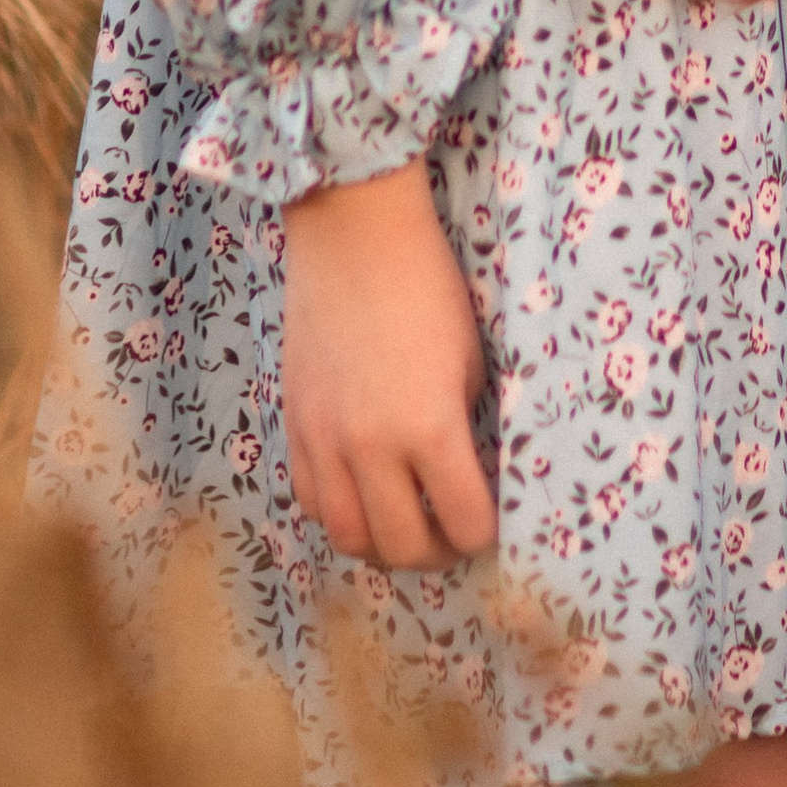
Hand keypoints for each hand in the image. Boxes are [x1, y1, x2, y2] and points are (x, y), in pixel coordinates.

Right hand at [279, 156, 497, 569]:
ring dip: (382, 544)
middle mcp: (371, 447)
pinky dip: (339, 512)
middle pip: (402, 547)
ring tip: (405, 525)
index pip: (464, 523)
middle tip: (451, 535)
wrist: (354, 234)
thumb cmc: (429, 287)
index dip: (485, 533)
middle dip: (436, 552)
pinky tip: (362, 494)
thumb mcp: (472, 361)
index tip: (492, 523)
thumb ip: (467, 428)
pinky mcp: (294, 423)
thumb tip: (472, 479)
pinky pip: (310, 498)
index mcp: (430, 428)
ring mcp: (324, 439)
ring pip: (347, 537)